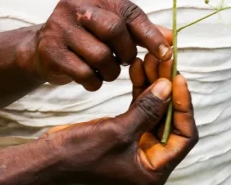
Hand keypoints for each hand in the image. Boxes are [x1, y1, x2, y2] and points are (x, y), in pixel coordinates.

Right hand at [23, 0, 171, 91]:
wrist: (40, 49)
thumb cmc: (85, 36)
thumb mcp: (112, 25)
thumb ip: (140, 31)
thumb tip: (169, 40)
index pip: (129, 11)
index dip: (150, 35)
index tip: (164, 54)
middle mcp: (74, 4)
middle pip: (114, 30)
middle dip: (127, 52)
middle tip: (125, 61)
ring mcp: (58, 26)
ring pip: (101, 55)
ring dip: (111, 70)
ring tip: (108, 70)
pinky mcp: (50, 51)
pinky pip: (84, 73)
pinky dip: (94, 82)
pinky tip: (93, 79)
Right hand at [46, 73, 197, 183]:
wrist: (46, 161)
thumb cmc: (79, 156)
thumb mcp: (117, 133)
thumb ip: (146, 110)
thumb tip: (168, 86)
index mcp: (153, 170)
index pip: (183, 136)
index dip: (183, 106)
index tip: (177, 79)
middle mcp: (148, 160)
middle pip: (170, 120)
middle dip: (168, 90)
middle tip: (164, 62)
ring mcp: (136, 148)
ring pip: (154, 112)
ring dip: (154, 86)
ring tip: (150, 59)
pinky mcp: (123, 136)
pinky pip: (139, 110)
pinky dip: (140, 90)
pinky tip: (138, 69)